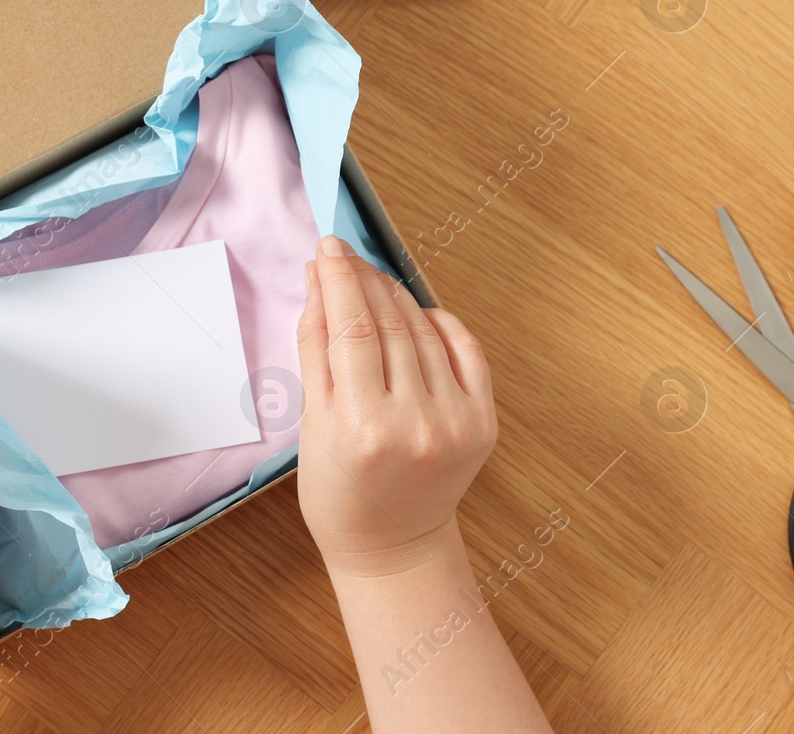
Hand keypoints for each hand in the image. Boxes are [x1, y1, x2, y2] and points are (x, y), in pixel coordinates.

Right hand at [296, 236, 496, 578]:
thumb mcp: (311, 423)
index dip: (338, 279)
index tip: (328, 249)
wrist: (392, 544)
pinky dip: (442, 324)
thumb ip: (317, 347)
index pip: (350, 327)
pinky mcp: (482, 424)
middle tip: (346, 257)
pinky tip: (420, 312)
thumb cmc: (339, 491)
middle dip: (364, 280)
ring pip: (424, 332)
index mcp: (361, 426)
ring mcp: (455, 423)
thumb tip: (319, 282)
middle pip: (387, 323)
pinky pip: (467, 352)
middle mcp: (414, 422)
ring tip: (374, 280)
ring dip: (397, 297)